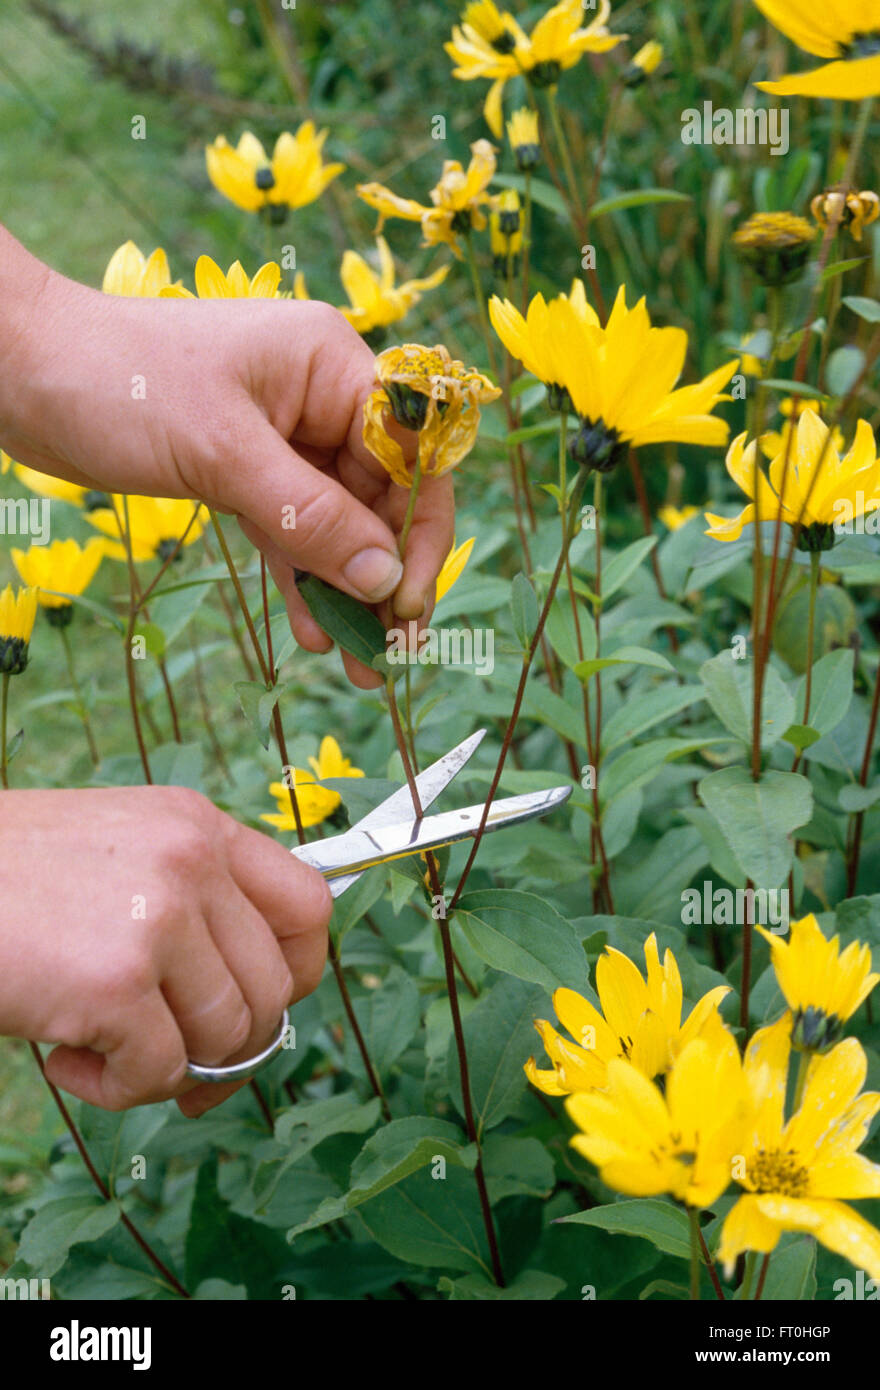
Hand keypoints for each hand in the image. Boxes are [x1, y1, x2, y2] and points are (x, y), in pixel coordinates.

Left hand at [0, 230, 453, 686]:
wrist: (24, 372)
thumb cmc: (118, 383)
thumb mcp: (222, 454)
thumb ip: (309, 517)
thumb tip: (384, 580)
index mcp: (331, 367)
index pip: (411, 453)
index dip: (420, 531)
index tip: (408, 604)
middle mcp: (319, 398)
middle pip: (381, 496)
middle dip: (387, 576)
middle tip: (392, 654)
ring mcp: (284, 436)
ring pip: (338, 523)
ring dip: (348, 591)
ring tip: (362, 665)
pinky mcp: (245, 469)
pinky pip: (291, 531)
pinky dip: (303, 578)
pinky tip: (315, 631)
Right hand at [0, 785, 331, 1115]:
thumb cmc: (8, 880)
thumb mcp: (119, 855)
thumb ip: (190, 904)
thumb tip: (256, 1016)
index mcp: (198, 826)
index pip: (310, 907)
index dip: (298, 973)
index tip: (258, 1010)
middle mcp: (192, 861)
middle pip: (276, 989)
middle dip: (232, 1046)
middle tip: (171, 1061)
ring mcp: (158, 918)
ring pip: (228, 1037)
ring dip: (168, 1067)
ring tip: (100, 1045)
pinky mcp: (115, 981)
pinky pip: (161, 1073)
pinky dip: (116, 1089)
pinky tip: (65, 1058)